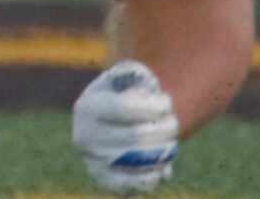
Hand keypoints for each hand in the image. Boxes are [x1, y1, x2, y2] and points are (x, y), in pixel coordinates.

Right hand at [72, 61, 177, 192]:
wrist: (104, 122)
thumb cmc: (120, 94)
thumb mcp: (123, 77)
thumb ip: (135, 74)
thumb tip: (147, 85)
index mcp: (89, 106)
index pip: (126, 107)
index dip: (154, 106)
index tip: (167, 101)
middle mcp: (85, 136)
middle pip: (136, 136)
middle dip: (164, 129)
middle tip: (174, 123)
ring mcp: (92, 161)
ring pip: (138, 161)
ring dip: (163, 152)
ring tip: (172, 143)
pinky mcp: (103, 181)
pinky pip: (131, 185)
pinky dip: (151, 177)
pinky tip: (164, 167)